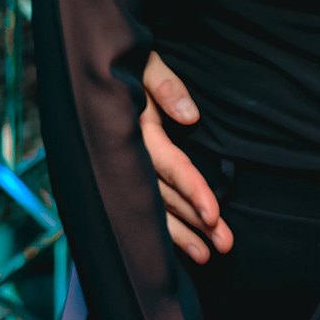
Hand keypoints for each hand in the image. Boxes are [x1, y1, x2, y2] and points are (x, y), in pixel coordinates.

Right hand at [140, 51, 231, 262]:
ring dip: (181, 234)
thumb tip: (190, 117)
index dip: (191, 190)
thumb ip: (165, 86)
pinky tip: (183, 248)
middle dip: (194, 222)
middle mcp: (126, 154)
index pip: (168, 165)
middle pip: (164, 195)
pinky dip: (164, 228)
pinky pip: (144, 205)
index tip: (214, 214)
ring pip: (154, 207)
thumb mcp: (146, 63)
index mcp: (134, 129)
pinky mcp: (124, 174)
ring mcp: (122, 167)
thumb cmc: (127, 63)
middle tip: (224, 245)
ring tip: (208, 256)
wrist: (96, 67)